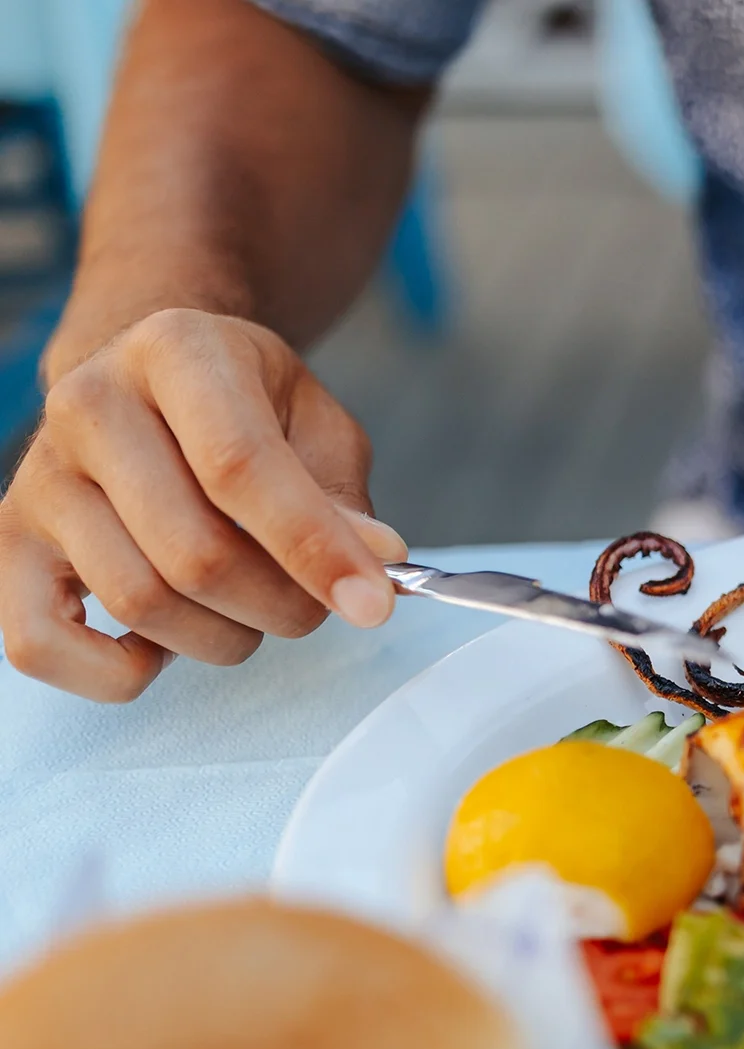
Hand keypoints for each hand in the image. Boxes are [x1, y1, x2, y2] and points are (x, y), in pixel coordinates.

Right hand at [0, 309, 405, 701]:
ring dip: (224, 637)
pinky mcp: (9, 544)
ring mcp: (38, 477)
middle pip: (193, 552)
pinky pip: (40, 645)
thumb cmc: (246, 410)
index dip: (313, 547)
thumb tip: (376, 559)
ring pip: (139, 602)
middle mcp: (88, 404)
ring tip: (251, 610)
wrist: (148, 384)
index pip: (239, 466)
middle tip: (314, 604)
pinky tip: (168, 643)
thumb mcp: (314, 423)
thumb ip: (342, 494)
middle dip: (281, 605)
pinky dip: (119, 672)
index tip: (375, 604)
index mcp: (176, 351)